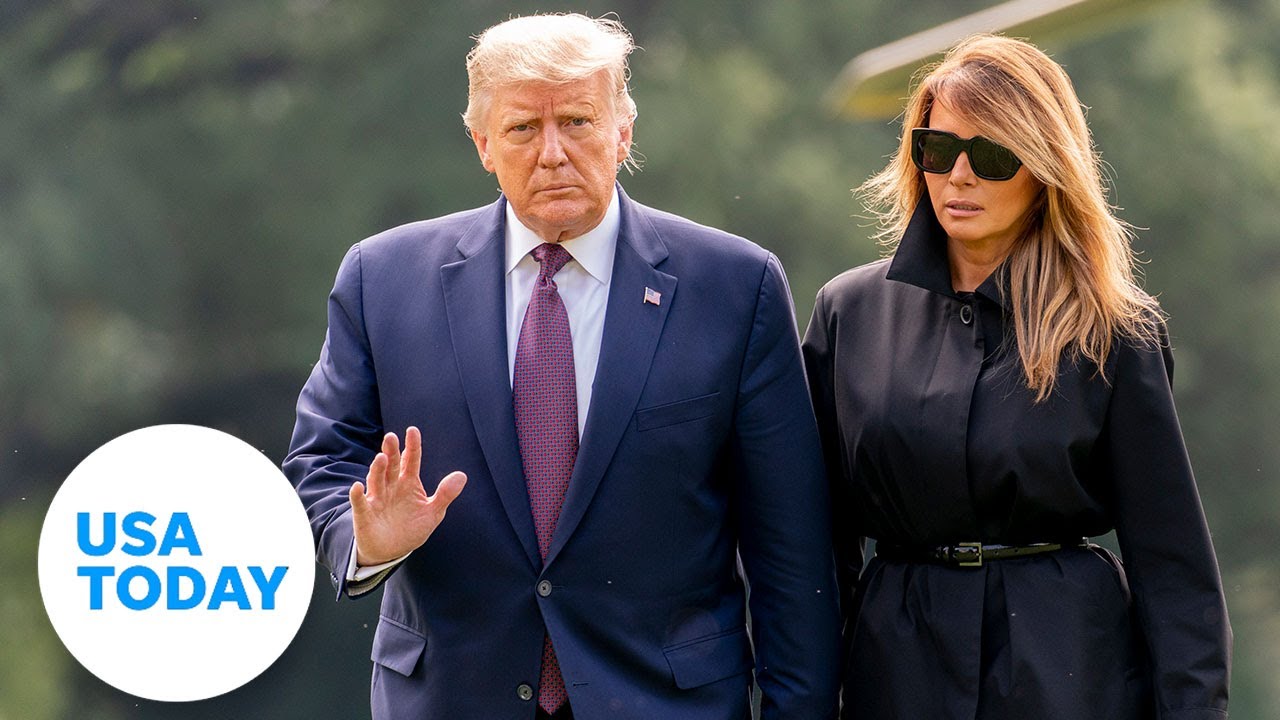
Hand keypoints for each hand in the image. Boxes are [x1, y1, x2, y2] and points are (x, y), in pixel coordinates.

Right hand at [349, 427, 466, 565]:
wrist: (391, 551)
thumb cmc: (412, 528)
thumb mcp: (433, 512)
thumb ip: (445, 494)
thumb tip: (462, 475)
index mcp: (408, 483)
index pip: (411, 460)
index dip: (412, 446)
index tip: (412, 431)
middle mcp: (391, 486)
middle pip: (391, 465)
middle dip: (391, 452)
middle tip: (391, 437)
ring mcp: (377, 498)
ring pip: (376, 480)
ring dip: (377, 469)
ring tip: (381, 458)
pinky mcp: (365, 514)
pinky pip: (360, 502)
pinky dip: (358, 495)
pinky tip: (358, 486)